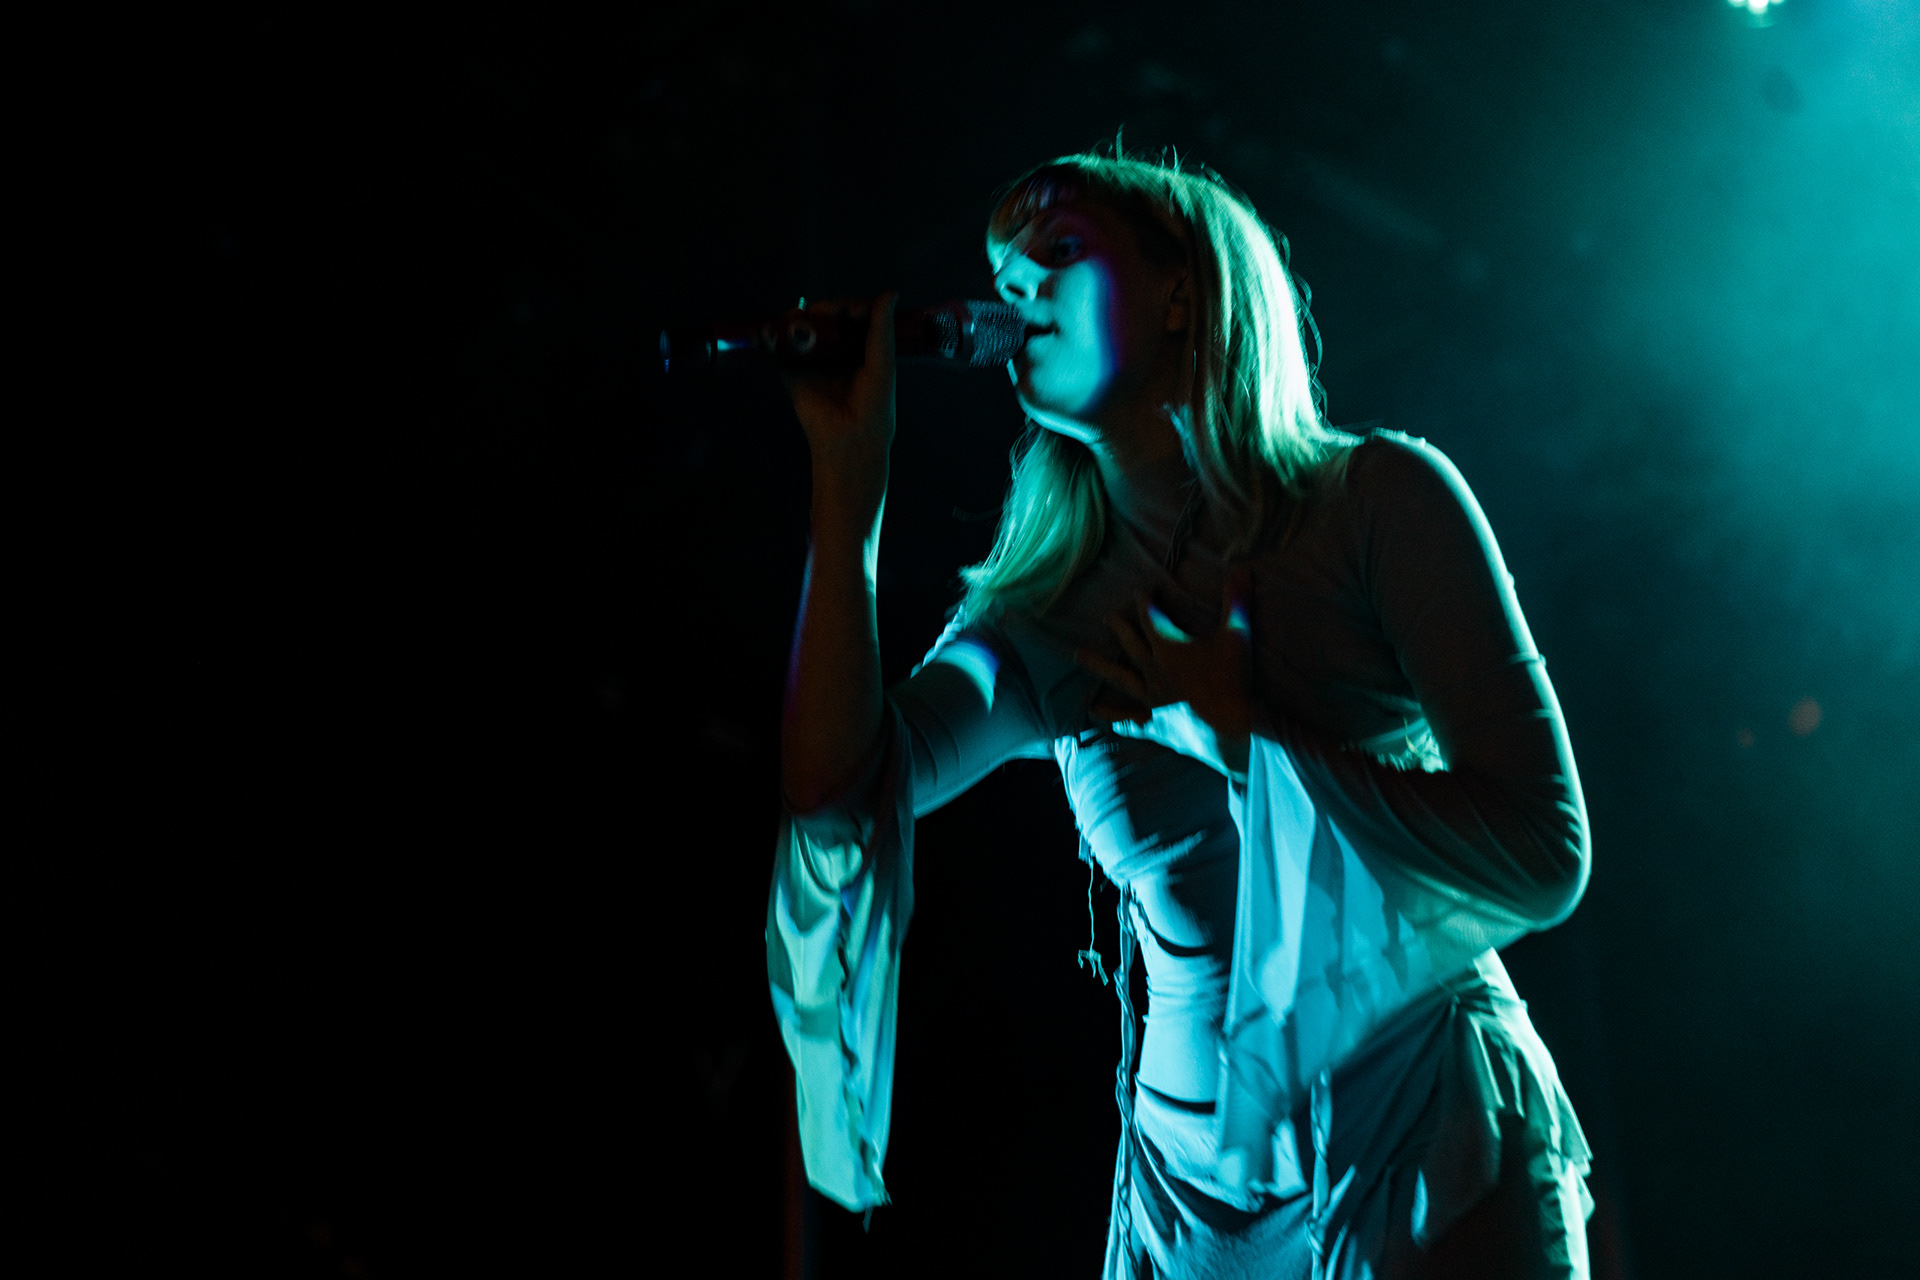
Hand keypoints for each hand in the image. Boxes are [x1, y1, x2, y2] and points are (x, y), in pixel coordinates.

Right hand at [784, 293, 897, 474]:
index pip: (855, 317)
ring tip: (809, 316)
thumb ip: (882, 329)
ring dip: (803, 316)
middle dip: (828, 308)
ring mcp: (814, 360)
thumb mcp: (882, 364)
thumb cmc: (874, 407)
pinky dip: (776, 333)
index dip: (853, 306)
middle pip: (829, 317)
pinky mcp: (792, 371)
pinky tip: (781, 324)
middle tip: (828, 311)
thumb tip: (890, 292)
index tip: (855, 309)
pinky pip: (781, 347)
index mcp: (862, 350)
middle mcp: (837, 352)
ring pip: (805, 327)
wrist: (850, 440)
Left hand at [1075, 569, 1252, 762]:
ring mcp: (1151, 698)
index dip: (1146, 602)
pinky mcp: (1154, 723)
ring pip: (1120, 678)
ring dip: (1100, 666)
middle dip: (1119, 628)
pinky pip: (1129, 719)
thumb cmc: (1230, 679)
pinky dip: (1114, 717)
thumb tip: (1242, 569)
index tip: (1142, 592)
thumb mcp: (1237, 636)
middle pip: (1130, 644)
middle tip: (1106, 618)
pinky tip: (1097, 714)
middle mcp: (1153, 670)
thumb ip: (1237, 602)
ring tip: (1078, 657)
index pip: (1151, 618)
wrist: (1226, 728)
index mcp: (1168, 647)